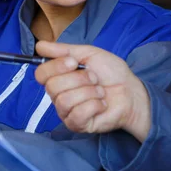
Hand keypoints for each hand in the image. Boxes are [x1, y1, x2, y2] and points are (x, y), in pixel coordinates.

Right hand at [35, 41, 150, 141]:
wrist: (131, 91)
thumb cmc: (111, 72)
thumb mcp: (88, 53)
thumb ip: (63, 50)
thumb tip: (39, 45)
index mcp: (58, 76)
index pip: (41, 74)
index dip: (56, 67)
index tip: (74, 62)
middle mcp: (58, 94)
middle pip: (52, 87)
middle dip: (79, 79)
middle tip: (94, 78)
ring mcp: (66, 111)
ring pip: (64, 100)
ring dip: (89, 92)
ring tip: (100, 91)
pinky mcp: (76, 124)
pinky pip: (76, 114)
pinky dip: (94, 105)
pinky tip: (101, 104)